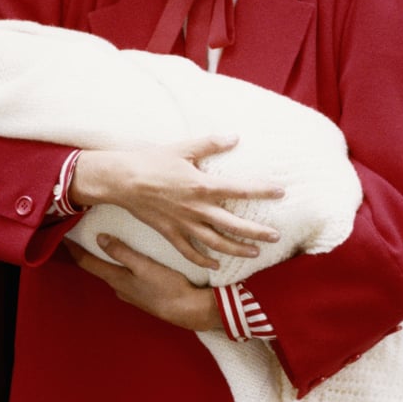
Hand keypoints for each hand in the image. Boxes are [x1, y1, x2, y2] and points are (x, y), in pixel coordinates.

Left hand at [64, 235, 221, 331]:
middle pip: (96, 268)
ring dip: (103, 261)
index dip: (74, 249)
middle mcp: (118, 288)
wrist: (188, 311)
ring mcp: (130, 294)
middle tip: (79, 237)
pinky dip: (118, 267)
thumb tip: (99, 239)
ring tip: (100, 246)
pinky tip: (125, 262)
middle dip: (87, 254)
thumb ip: (122, 252)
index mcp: (116, 279)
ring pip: (111, 273)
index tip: (62, 237)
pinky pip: (123, 278)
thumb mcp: (144, 265)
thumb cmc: (167, 286)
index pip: (87, 262)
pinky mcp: (141, 295)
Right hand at [69, 135, 283, 269]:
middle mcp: (196, 208)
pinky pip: (189, 250)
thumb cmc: (152, 161)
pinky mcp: (169, 232)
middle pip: (233, 225)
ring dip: (237, 249)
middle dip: (257, 232)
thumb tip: (235, 136)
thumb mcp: (183, 148)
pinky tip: (216, 265)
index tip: (280, 192)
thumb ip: (211, 144)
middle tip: (276, 236)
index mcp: (202, 186)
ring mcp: (183, 224)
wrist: (122, 180)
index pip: (239, 189)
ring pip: (215, 242)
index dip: (262, 191)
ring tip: (255, 252)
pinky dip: (203, 260)